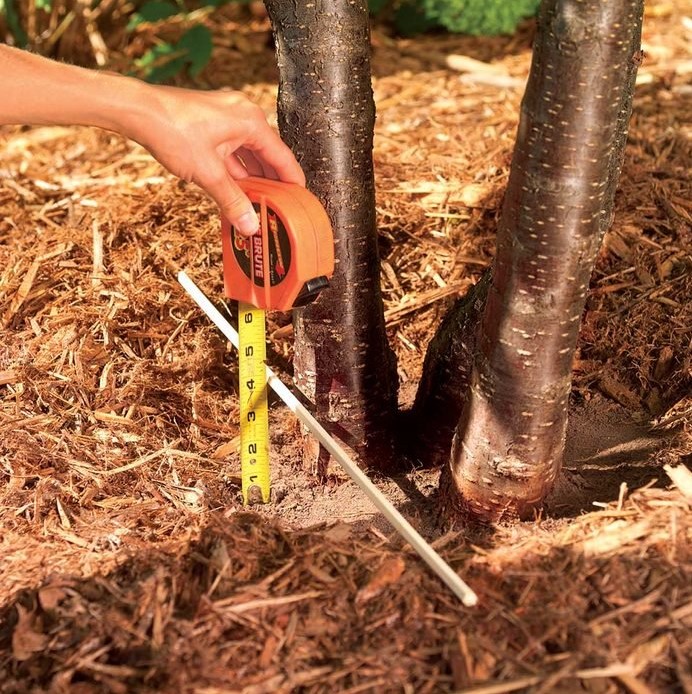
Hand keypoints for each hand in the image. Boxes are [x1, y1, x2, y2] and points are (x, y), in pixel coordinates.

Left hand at [128, 85, 304, 234]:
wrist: (137, 110)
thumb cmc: (172, 130)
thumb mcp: (208, 173)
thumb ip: (232, 201)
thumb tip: (250, 225)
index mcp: (251, 122)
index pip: (283, 157)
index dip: (292, 182)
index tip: (300, 201)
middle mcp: (243, 116)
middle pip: (267, 156)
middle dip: (271, 183)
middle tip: (279, 208)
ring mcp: (227, 118)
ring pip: (248, 154)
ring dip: (252, 179)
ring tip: (258, 204)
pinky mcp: (212, 123)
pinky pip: (233, 150)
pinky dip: (236, 170)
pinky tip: (236, 191)